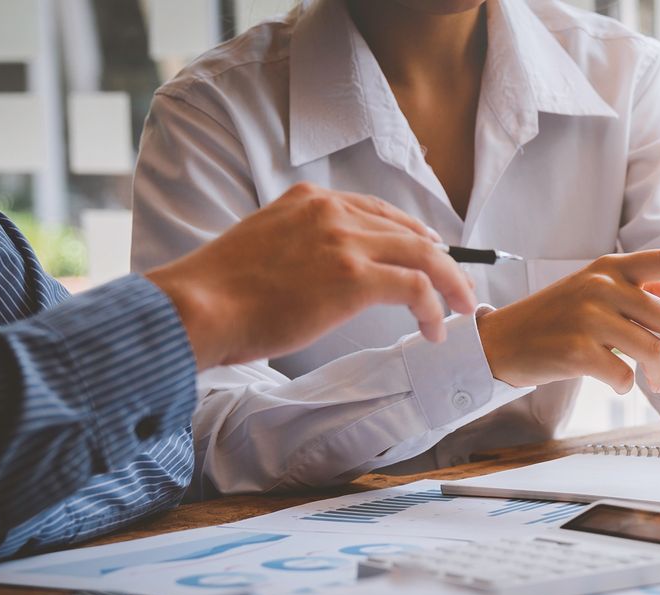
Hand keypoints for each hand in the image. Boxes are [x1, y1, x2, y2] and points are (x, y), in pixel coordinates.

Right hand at [146, 183, 475, 369]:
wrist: (197, 307)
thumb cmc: (220, 293)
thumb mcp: (265, 246)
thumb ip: (302, 245)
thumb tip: (327, 274)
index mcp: (309, 200)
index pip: (377, 211)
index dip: (411, 235)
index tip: (429, 255)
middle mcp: (331, 211)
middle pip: (408, 232)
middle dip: (441, 260)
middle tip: (458, 287)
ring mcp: (345, 241)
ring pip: (423, 256)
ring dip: (449, 284)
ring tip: (461, 308)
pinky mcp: (354, 277)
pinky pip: (416, 288)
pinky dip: (434, 307)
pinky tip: (434, 328)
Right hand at [478, 249, 659, 393]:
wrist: (501, 343)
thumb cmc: (555, 318)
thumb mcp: (597, 294)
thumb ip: (646, 289)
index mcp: (610, 269)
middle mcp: (601, 287)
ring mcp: (587, 316)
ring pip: (650, 349)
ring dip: (657, 373)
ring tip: (650, 381)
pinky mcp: (576, 349)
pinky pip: (622, 374)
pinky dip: (624, 384)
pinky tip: (613, 382)